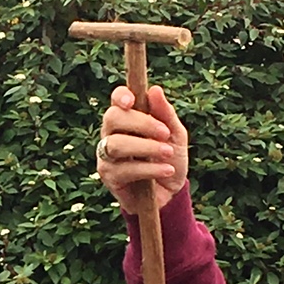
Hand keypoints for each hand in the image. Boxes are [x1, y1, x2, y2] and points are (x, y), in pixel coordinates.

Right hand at [96, 85, 187, 215]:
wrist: (171, 194)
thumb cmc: (169, 159)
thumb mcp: (175, 135)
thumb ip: (166, 114)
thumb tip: (155, 90)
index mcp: (127, 119)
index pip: (117, 100)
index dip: (120, 96)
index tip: (133, 101)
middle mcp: (111, 134)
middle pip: (113, 118)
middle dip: (141, 122)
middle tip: (165, 133)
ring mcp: (107, 156)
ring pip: (116, 144)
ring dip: (146, 147)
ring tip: (167, 153)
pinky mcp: (109, 177)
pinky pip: (124, 168)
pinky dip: (150, 168)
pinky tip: (167, 170)